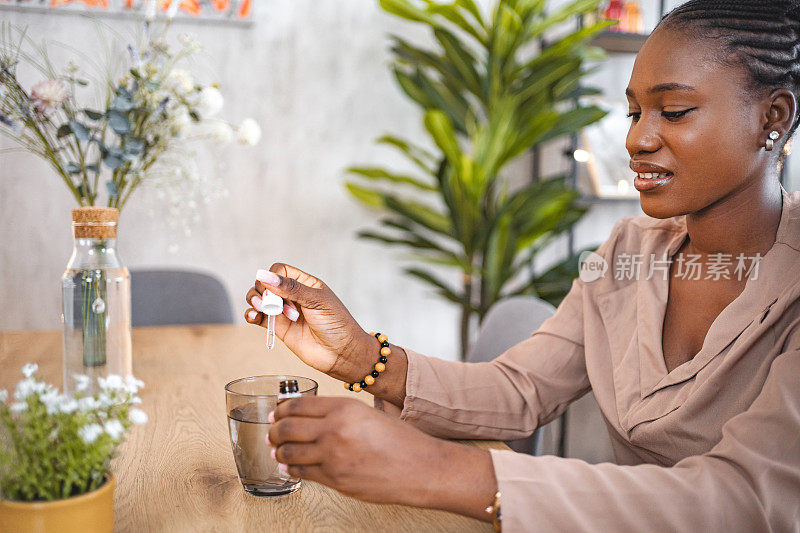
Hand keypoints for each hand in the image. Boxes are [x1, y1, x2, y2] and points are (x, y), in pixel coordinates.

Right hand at [245, 263, 372, 378]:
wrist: (342, 353)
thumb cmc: (337, 324)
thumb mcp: (316, 301)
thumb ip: (291, 288)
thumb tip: (266, 275)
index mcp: (305, 284)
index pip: (280, 270)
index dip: (273, 277)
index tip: (275, 290)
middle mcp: (293, 296)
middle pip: (266, 283)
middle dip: (264, 291)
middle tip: (273, 305)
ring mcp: (285, 312)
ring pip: (260, 299)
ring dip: (256, 301)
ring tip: (263, 309)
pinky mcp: (279, 328)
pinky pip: (259, 318)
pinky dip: (252, 315)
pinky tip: (253, 316)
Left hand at [266, 396, 496, 517]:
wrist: (421, 468)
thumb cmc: (401, 441)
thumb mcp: (368, 414)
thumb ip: (339, 414)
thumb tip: (310, 418)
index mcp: (344, 407)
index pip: (298, 405)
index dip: (282, 410)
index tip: (276, 413)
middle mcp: (334, 429)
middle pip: (287, 427)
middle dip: (274, 430)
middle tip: (271, 431)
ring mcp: (333, 456)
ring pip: (289, 451)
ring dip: (278, 450)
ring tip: (276, 449)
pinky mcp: (335, 479)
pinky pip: (302, 471)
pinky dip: (291, 467)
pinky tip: (289, 465)